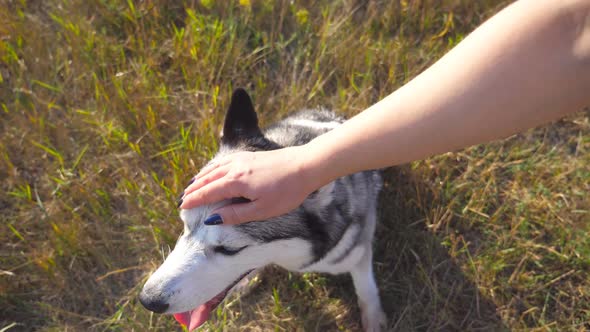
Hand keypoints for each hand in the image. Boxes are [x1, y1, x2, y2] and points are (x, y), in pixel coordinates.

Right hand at [179, 146, 317, 224]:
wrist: (305, 166)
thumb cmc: (286, 192)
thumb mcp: (262, 210)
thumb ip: (236, 214)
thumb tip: (213, 218)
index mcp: (236, 182)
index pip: (208, 192)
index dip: (194, 200)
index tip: (182, 207)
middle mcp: (235, 168)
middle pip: (208, 179)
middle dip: (194, 190)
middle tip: (182, 199)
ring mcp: (242, 159)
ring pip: (214, 168)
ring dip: (201, 178)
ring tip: (193, 185)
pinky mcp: (250, 155)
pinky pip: (224, 161)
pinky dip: (213, 168)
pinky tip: (214, 170)